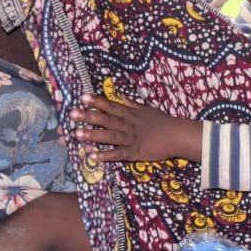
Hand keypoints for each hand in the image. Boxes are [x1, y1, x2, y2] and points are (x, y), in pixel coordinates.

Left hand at [70, 94, 201, 162]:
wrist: (177, 135)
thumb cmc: (162, 122)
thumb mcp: (146, 109)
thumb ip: (131, 103)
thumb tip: (119, 95)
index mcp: (131, 114)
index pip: (111, 107)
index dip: (97, 102)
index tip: (83, 97)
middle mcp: (128, 125)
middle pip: (106, 120)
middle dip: (89, 116)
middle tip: (72, 114)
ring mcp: (131, 139)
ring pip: (110, 136)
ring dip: (93, 135)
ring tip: (77, 133)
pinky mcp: (134, 153)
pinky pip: (118, 154)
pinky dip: (106, 155)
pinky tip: (93, 156)